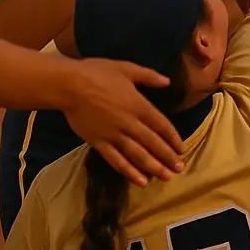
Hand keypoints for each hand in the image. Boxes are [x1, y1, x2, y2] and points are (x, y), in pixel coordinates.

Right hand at [61, 58, 185, 186]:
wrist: (68, 85)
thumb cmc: (97, 73)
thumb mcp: (127, 68)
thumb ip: (149, 76)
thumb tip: (167, 82)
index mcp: (139, 105)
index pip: (162, 125)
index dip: (173, 138)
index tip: (181, 149)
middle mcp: (129, 123)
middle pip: (153, 143)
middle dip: (168, 157)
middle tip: (179, 168)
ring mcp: (114, 135)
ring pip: (138, 155)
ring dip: (154, 168)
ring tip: (166, 177)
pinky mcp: (99, 143)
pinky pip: (117, 161)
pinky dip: (130, 172)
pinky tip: (140, 181)